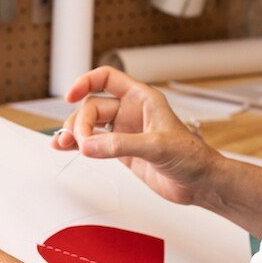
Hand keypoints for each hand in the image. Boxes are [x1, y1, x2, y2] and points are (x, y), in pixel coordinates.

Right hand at [51, 66, 221, 205]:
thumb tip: (89, 145)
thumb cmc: (191, 156)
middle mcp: (131, 112)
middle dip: (82, 122)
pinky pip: (94, 143)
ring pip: (90, 125)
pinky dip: (78, 145)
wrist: (200, 183)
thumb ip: (121, 145)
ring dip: (74, 133)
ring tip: (61, 143)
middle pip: (93, 106)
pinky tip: (65, 147)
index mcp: (142, 99)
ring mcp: (125, 132)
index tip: (70, 95)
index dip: (86, 82)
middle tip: (81, 142)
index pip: (107, 79)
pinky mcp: (121, 151)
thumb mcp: (157, 146)